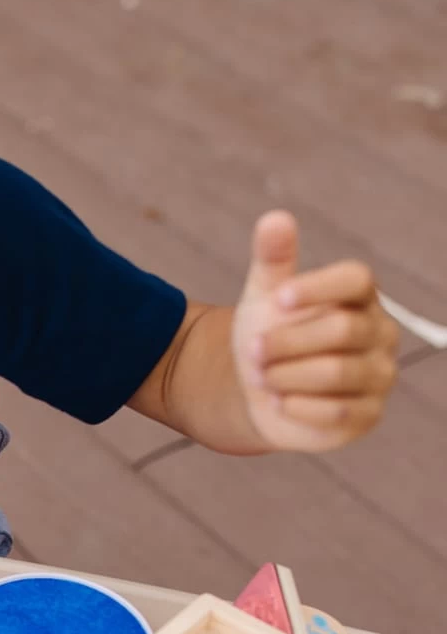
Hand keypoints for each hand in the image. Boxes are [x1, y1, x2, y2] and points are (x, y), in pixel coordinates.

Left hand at [232, 210, 398, 451]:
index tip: (278, 298)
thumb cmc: (270, 336)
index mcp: (359, 296)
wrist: (258, 394)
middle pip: (341, 329)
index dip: (317, 287)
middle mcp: (379, 332)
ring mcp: (378, 375)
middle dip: (286, 342)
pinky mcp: (367, 414)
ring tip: (262, 378)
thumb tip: (274, 218)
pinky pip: (338, 412)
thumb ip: (272, 260)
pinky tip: (279, 402)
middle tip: (253, 351)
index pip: (356, 279)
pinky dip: (299, 407)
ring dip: (286, 376)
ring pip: (337, 373)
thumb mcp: (264, 298)